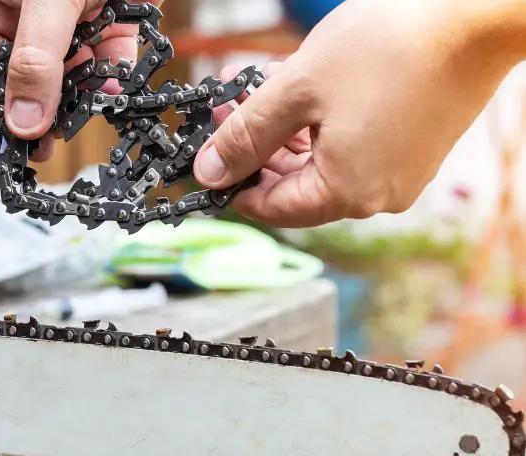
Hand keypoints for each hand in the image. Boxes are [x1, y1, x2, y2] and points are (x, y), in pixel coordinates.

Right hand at [0, 0, 162, 161]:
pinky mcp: (110, 21)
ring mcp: (70, 22)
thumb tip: (21, 121)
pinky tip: (114, 92)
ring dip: (80, 99)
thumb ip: (35, 61)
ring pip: (69, 78)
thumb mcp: (48, 2)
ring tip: (85, 114)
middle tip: (52, 141)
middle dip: (42, 109)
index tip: (19, 136)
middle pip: (27, 82)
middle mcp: (28, 19)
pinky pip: (108, 63)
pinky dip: (113, 80)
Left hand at [193, 0, 525, 227]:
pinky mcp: (412, 146)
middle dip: (254, 147)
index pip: (271, 208)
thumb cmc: (389, 48)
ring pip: (320, 160)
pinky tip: (295, 86)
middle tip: (226, 107)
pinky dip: (317, 122)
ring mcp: (398, 172)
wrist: (476, 14)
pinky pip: (350, 144)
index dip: (232, 182)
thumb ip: (246, 135)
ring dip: (282, 128)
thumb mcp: (296, 90)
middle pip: (294, 185)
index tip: (207, 155)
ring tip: (253, 87)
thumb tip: (210, 172)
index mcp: (346, 192)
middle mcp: (376, 195)